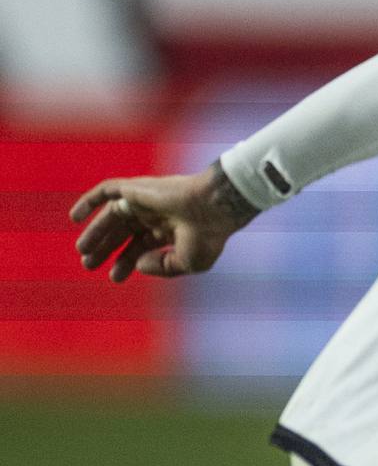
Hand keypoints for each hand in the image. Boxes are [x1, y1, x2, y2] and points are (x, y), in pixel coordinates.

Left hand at [72, 164, 256, 282]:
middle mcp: (157, 214)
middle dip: (106, 249)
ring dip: (95, 232)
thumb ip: (161, 267)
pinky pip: (106, 190)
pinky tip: (74, 218)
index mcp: (171, 230)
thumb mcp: (187, 263)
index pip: (142, 246)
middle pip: (123, 232)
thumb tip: (137, 264)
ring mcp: (146, 200)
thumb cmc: (207, 237)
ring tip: (81, 251)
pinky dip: (89, 201)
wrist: (214, 207)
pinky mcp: (137, 188)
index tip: (114, 277)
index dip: (126, 262)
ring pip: (112, 215)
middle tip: (88, 265)